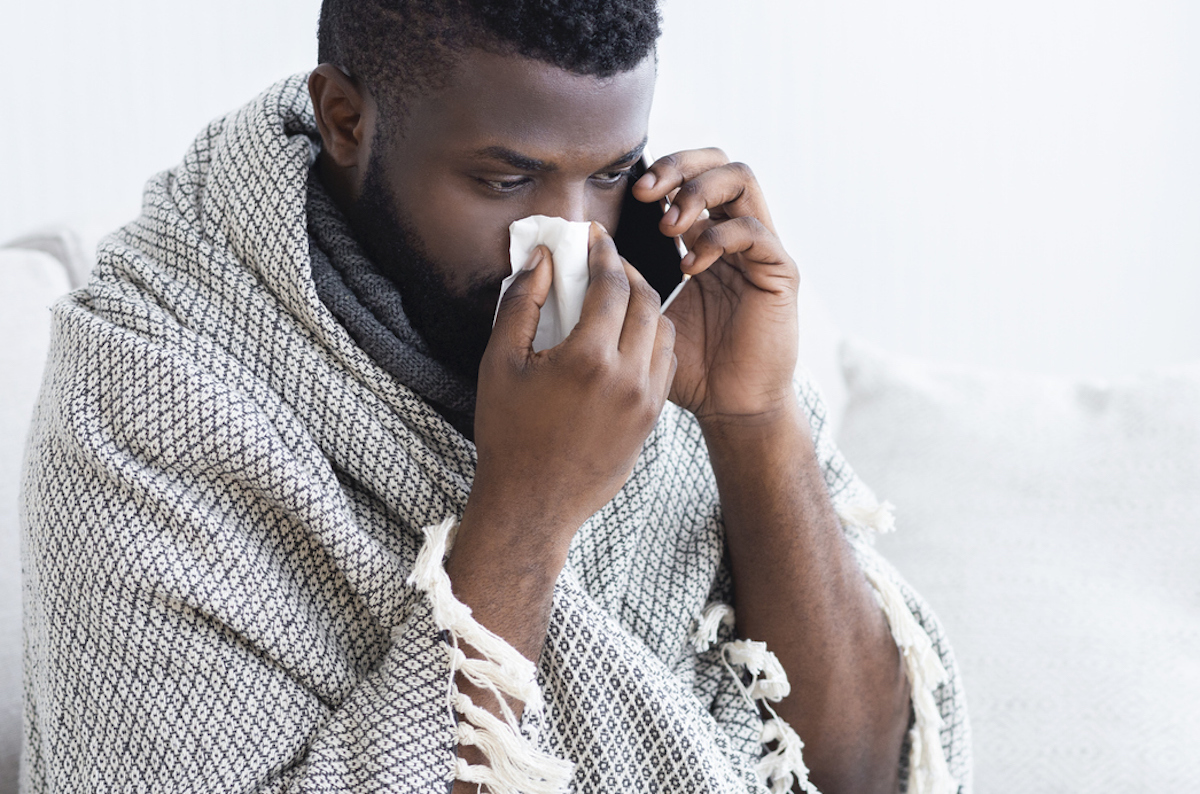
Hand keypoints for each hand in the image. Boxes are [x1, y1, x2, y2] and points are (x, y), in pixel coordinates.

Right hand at [464, 223, 677, 558]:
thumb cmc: (508, 434)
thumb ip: (522, 303)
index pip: (611, 285)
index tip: (593, 237)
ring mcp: (646, 402)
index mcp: (588, 359)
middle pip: (645, 300)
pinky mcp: (652, 421)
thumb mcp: (500, 362)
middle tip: (606, 262)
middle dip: (627, 272)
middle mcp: (628, 377)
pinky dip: (651, 340)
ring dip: (644, 305)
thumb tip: (542, 260)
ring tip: (618, 297)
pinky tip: (626, 338)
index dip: (603, 253)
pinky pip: (664, 364)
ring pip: (663, 331)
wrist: (532, 504)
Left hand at [632, 149, 799, 426]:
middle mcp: (737, 236)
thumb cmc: (691, 366)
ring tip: (669, 225)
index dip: (663, 171)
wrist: (728, 407)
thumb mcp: (649, 313)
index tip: (629, 194)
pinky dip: (718, 237)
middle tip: (645, 194)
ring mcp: (761, 250)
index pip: (694, 175)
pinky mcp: (779, 272)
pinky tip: (691, 265)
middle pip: (721, 163)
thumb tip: (601, 244)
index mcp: (707, 238)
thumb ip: (632, 278)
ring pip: (742, 180)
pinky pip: (755, 230)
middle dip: (680, 166)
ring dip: (699, 192)